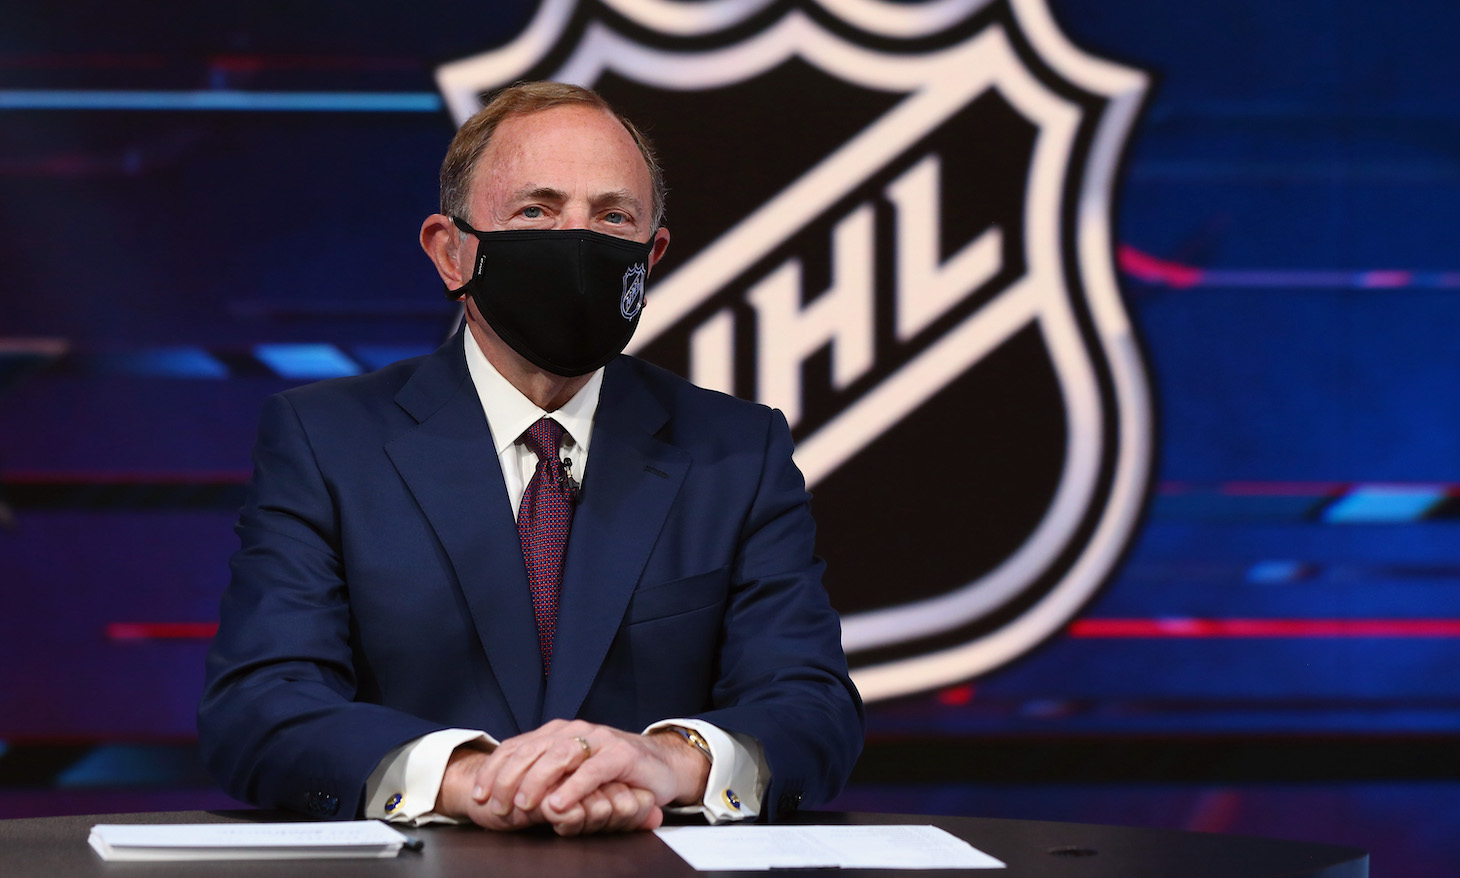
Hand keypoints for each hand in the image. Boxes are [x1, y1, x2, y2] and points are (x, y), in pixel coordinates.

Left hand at [443, 719, 709, 833]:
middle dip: (509, 780)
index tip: (480, 796)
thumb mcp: (570, 772)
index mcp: (556, 733)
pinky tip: (559, 804)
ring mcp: (597, 740)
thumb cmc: (611, 772)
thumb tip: (500, 791)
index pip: (517, 748)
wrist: (660, 764)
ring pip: (558, 757)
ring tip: (525, 805)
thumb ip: (542, 775)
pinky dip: (573, 788)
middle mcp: (573, 731)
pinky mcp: (620, 754)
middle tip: (499, 807)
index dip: (495, 771)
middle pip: (531, 751)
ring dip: (537, 782)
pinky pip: (591, 771)